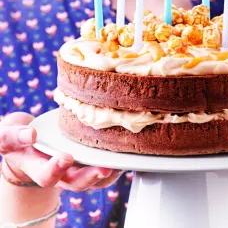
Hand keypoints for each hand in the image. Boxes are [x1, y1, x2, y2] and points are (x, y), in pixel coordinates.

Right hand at [0, 112, 122, 190]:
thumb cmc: (16, 138)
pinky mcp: (86, 161)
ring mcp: (73, 169)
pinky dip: (114, 163)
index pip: (46, 175)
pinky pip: (102, 168)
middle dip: (90, 177)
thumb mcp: (6, 135)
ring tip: (121, 164)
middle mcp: (58, 172)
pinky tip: (125, 153)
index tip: (66, 157)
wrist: (25, 142)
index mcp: (37, 167)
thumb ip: (14, 136)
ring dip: (107, 174)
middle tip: (103, 168)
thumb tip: (30, 135)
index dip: (56, 169)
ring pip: (93, 179)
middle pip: (75, 182)